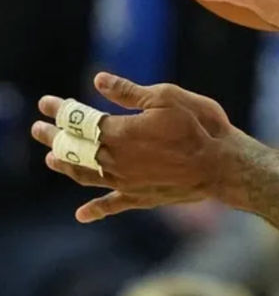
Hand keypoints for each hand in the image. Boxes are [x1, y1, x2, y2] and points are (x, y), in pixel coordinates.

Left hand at [30, 73, 236, 222]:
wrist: (223, 165)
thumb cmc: (200, 126)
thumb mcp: (168, 97)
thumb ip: (129, 93)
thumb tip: (98, 81)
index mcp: (120, 132)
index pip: (80, 120)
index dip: (61, 110)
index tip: (47, 103)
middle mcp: (115, 160)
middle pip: (74, 148)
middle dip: (54, 136)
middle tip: (38, 129)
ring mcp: (125, 182)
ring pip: (84, 175)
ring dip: (65, 166)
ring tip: (51, 159)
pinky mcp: (140, 197)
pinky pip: (111, 205)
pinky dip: (94, 210)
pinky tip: (81, 214)